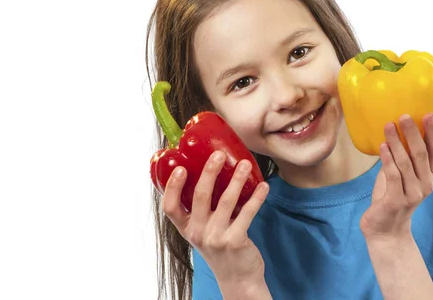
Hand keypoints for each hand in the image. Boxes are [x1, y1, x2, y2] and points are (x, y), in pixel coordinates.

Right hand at [161, 150, 269, 286]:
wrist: (237, 279)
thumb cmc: (220, 247)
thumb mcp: (204, 231)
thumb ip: (203, 210)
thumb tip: (212, 171)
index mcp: (186, 228)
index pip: (169, 207)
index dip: (172, 187)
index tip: (180, 167)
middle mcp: (198, 233)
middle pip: (200, 196)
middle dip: (209, 171)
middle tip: (218, 154)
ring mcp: (216, 237)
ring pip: (226, 201)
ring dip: (236, 179)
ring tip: (244, 163)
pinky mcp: (235, 241)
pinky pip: (247, 213)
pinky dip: (256, 197)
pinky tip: (263, 186)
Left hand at [360, 113, 432, 239]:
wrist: (385, 230)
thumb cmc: (391, 197)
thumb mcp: (400, 174)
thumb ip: (401, 156)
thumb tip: (395, 128)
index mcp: (429, 175)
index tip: (428, 114)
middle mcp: (425, 184)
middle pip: (421, 154)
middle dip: (413, 133)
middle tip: (404, 116)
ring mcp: (413, 194)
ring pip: (406, 163)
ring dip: (396, 142)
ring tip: (388, 126)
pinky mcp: (397, 201)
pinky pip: (393, 176)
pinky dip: (388, 159)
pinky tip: (382, 146)